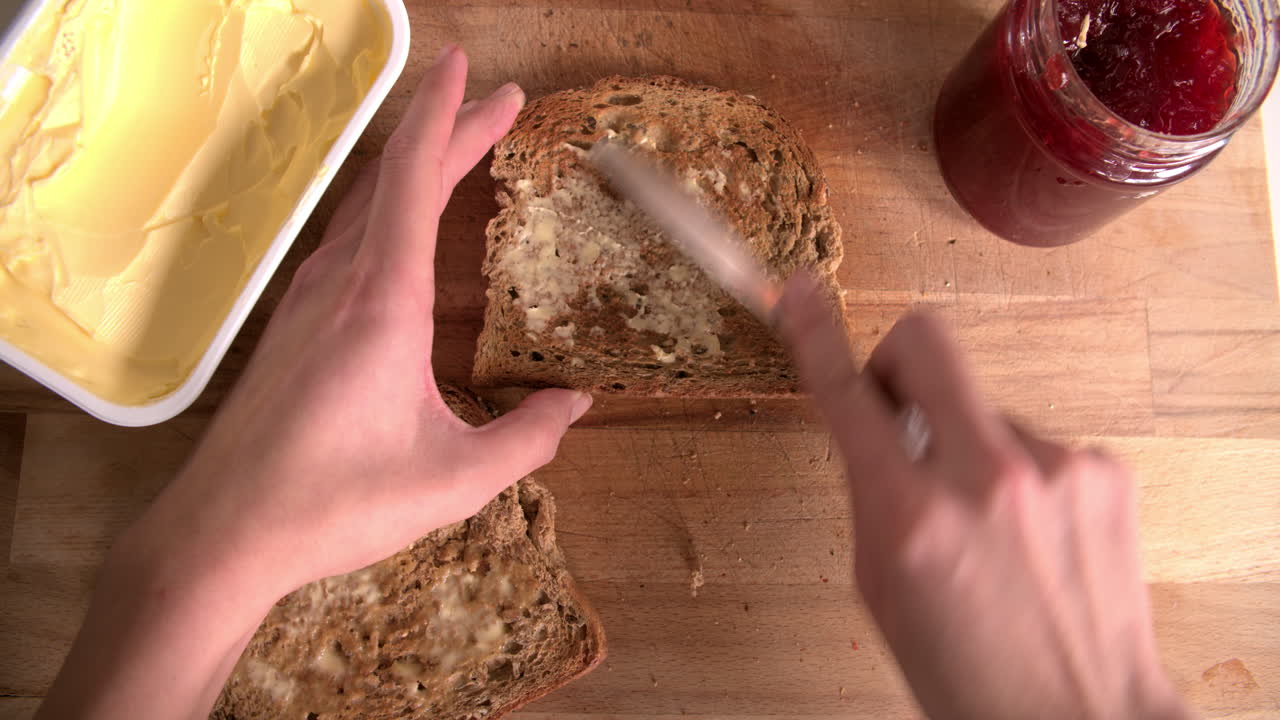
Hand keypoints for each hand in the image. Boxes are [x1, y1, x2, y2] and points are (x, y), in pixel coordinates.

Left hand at [38, 46, 589, 719]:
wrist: (224, 531)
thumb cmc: (337, 503)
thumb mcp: (454, 480)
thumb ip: (525, 438)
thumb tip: (575, 403)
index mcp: (383, 301)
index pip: (416, 180)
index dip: (449, 117)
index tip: (475, 70)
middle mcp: (341, 282)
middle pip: (395, 179)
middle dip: (446, 129)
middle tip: (495, 97)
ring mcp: (307, 299)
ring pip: (366, 205)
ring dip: (413, 167)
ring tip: (457, 147)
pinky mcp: (292, 324)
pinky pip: (348, 237)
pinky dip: (386, 206)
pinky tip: (399, 225)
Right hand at [777, 274, 1189, 719]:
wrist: (1079, 718)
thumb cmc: (971, 677)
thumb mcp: (882, 588)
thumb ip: (874, 497)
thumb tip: (874, 428)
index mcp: (912, 517)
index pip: (846, 394)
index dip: (814, 334)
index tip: (801, 296)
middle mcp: (986, 479)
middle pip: (927, 342)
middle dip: (897, 358)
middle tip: (896, 403)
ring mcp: (1053, 468)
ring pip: (983, 408)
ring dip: (970, 447)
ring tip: (987, 525)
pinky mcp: (1101, 470)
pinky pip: (1035, 443)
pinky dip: (1020, 476)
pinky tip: (1030, 533)